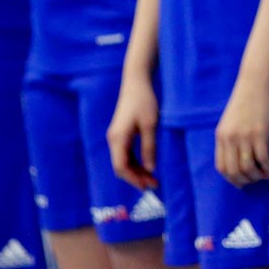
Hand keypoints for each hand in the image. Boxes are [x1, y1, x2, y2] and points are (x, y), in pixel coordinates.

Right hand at [106, 73, 159, 189]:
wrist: (136, 83)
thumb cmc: (144, 101)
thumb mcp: (150, 125)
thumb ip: (150, 148)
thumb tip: (151, 169)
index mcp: (118, 139)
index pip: (121, 167)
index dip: (133, 179)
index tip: (147, 186)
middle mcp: (113, 140)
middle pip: (121, 167)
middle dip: (136, 177)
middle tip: (154, 185)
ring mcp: (116, 137)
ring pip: (124, 161)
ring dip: (136, 171)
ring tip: (153, 179)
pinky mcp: (121, 134)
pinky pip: (126, 154)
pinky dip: (135, 162)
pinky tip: (147, 166)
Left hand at [215, 74, 268, 187]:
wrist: (256, 80)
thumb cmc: (247, 98)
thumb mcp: (232, 119)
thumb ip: (231, 137)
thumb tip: (238, 158)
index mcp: (222, 135)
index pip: (222, 167)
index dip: (232, 178)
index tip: (242, 181)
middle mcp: (230, 138)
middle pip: (234, 171)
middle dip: (246, 180)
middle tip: (257, 178)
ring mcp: (245, 136)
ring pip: (249, 168)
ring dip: (258, 175)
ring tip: (266, 173)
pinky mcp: (261, 133)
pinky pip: (264, 159)